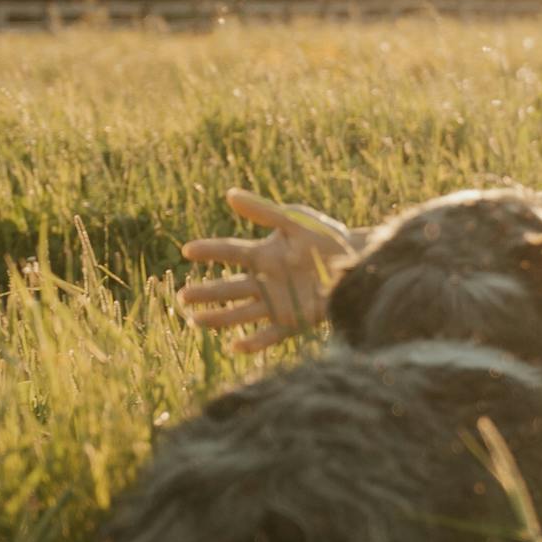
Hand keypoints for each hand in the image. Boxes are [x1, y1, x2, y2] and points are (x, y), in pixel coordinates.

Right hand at [178, 189, 366, 353]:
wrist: (360, 263)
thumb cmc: (327, 239)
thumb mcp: (296, 221)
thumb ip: (265, 211)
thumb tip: (230, 195)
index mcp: (263, 255)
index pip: (230, 252)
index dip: (210, 250)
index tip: (187, 250)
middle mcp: (265, 280)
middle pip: (229, 288)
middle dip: (206, 292)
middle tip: (182, 295)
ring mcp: (277, 302)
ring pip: (241, 312)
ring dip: (219, 317)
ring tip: (194, 320)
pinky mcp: (294, 320)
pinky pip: (270, 333)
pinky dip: (254, 342)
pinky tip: (236, 347)